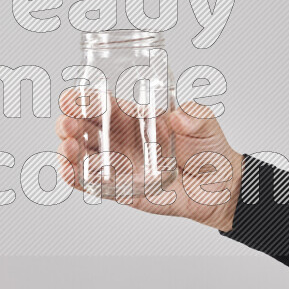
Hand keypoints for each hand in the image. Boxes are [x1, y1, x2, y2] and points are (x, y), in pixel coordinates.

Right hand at [55, 90, 243, 230]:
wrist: (221, 184)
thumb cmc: (209, 148)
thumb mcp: (204, 121)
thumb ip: (194, 115)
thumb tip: (180, 116)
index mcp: (135, 118)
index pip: (103, 106)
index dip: (85, 100)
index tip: (72, 98)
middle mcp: (122, 140)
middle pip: (85, 130)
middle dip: (70, 124)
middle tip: (67, 124)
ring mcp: (120, 166)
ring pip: (84, 157)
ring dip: (69, 151)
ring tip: (68, 147)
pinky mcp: (123, 190)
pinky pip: (95, 185)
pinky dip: (78, 179)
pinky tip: (70, 171)